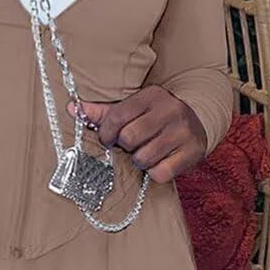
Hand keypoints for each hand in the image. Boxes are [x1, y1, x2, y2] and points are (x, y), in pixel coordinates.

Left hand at [68, 86, 206, 181]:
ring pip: (144, 158)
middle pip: (129, 138)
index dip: (106, 133)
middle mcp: (170, 110)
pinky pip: (161, 173)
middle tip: (131, 146)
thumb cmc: (155, 119)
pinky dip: (156, 173)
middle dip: (126, 147)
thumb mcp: (133, 110)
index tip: (108, 139)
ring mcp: (183, 131)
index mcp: (152, 96)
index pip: (116, 116)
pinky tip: (160, 162)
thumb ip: (103, 112)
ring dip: (140, 161)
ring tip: (146, 153)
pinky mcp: (192, 152)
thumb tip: (71, 109)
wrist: (198, 124)